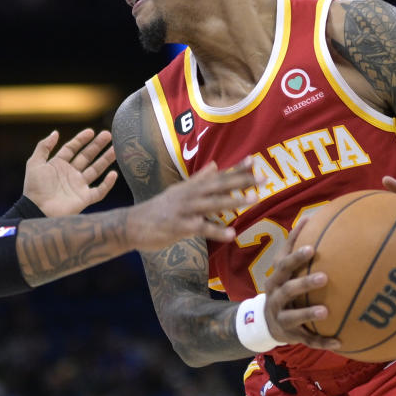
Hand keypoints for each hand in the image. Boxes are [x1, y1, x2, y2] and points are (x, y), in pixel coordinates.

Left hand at [22, 129, 118, 216]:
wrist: (38, 210)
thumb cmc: (34, 188)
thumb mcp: (34, 163)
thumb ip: (43, 147)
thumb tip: (55, 132)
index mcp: (58, 165)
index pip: (72, 148)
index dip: (81, 139)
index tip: (91, 131)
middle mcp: (70, 174)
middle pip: (86, 156)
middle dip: (97, 146)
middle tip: (108, 135)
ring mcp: (78, 186)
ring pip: (95, 170)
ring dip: (105, 160)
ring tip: (116, 149)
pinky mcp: (84, 198)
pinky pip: (99, 191)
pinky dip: (107, 184)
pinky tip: (113, 174)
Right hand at [128, 158, 260, 251]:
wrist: (131, 225)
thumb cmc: (158, 210)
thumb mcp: (177, 191)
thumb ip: (198, 179)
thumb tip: (215, 165)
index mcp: (190, 187)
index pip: (217, 175)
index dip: (236, 168)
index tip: (254, 160)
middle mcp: (189, 195)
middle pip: (219, 185)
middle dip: (242, 181)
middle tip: (264, 178)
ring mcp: (184, 210)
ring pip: (212, 203)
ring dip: (233, 200)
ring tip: (254, 199)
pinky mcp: (179, 226)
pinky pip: (201, 228)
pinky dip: (216, 230)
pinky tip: (231, 234)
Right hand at [262, 218, 341, 349]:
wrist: (263, 322)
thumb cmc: (281, 287)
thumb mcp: (282, 269)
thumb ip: (293, 246)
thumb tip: (308, 217)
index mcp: (275, 279)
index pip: (283, 265)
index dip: (295, 256)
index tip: (312, 248)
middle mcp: (275, 297)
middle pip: (287, 289)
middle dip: (304, 283)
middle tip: (324, 277)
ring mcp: (281, 318)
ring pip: (294, 316)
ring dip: (309, 313)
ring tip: (326, 310)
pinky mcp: (290, 335)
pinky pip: (308, 340)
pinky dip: (322, 342)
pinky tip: (340, 342)